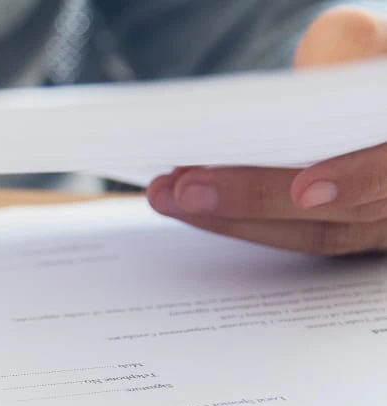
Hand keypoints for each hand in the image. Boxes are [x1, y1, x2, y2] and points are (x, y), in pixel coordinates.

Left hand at [147, 6, 386, 254]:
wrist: (365, 94)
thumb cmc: (364, 64)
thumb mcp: (361, 43)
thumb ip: (348, 53)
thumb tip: (303, 81)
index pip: (386, 171)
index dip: (352, 181)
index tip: (305, 190)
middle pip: (341, 214)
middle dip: (256, 199)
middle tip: (186, 189)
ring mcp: (381, 222)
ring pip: (313, 234)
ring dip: (232, 218)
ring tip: (167, 194)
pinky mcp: (346, 229)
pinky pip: (296, 234)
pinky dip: (240, 220)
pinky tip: (188, 202)